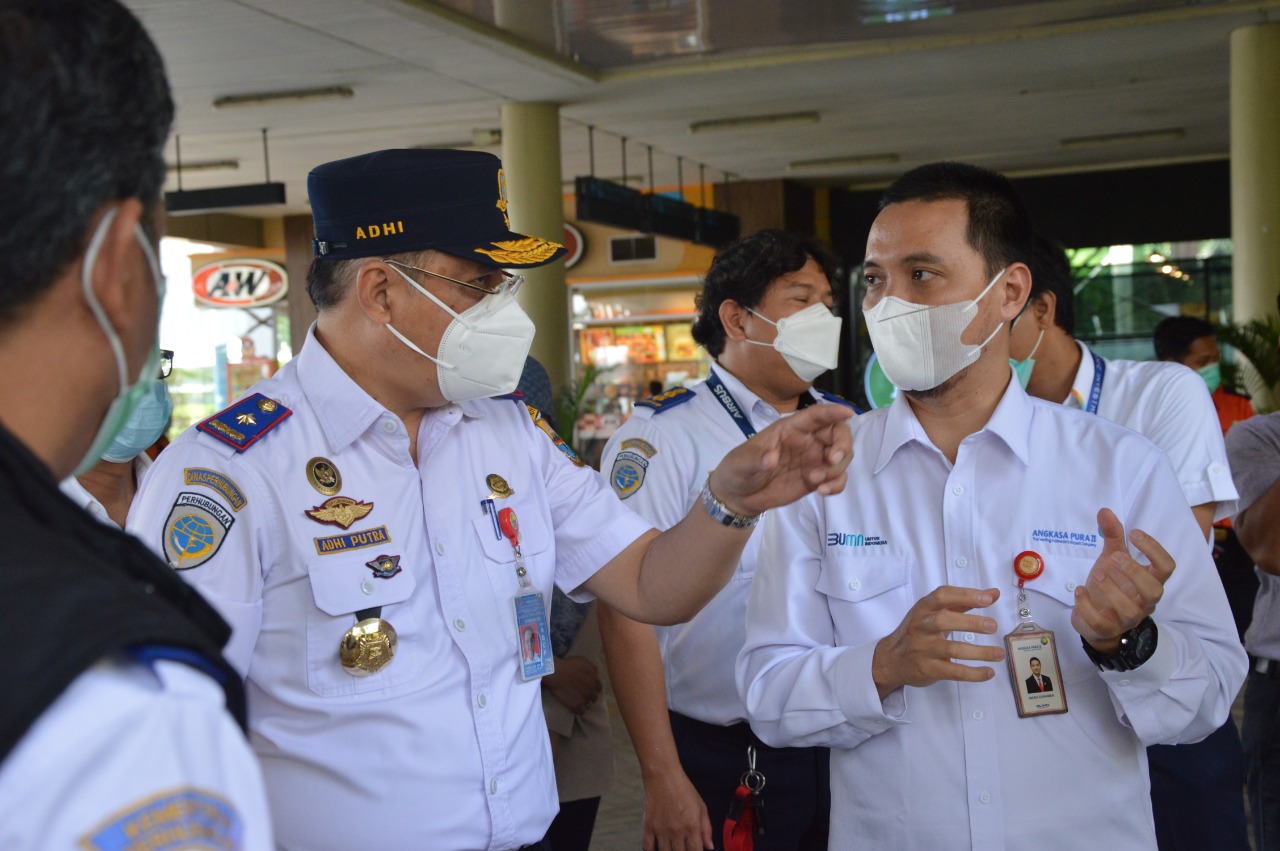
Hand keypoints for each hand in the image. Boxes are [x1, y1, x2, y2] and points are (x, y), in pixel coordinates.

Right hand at [543, 655, 601, 714]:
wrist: (556, 673)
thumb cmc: (569, 665)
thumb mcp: (584, 661)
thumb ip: (593, 667)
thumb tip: (597, 673)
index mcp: (595, 681)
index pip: (599, 688)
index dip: (593, 688)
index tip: (588, 688)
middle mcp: (592, 691)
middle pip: (594, 698)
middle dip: (589, 696)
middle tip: (582, 694)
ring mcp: (584, 700)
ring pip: (588, 705)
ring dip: (584, 703)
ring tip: (578, 700)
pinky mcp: (576, 706)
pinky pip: (582, 712)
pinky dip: (579, 710)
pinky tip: (575, 706)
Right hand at [641, 768, 712, 850]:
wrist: (664, 777)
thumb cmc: (684, 790)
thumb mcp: (701, 807)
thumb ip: (706, 828)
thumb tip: (709, 846)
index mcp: (692, 826)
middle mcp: (677, 831)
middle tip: (682, 847)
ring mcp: (661, 830)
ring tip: (672, 847)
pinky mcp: (648, 826)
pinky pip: (647, 847)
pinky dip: (651, 850)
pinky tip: (656, 847)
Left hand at [709, 404, 852, 516]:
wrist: (739, 496)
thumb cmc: (739, 469)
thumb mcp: (741, 462)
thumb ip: (755, 460)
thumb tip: (771, 459)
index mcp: (790, 429)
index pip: (815, 415)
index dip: (832, 411)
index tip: (848, 413)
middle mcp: (807, 441)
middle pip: (838, 434)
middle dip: (842, 444)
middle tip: (832, 460)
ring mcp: (813, 461)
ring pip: (842, 457)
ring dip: (836, 469)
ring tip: (815, 482)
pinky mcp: (816, 480)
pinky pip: (837, 479)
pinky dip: (836, 484)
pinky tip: (822, 491)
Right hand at [871, 586, 1004, 699]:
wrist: (891, 659)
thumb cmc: (918, 631)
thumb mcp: (935, 612)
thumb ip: (964, 602)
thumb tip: (993, 593)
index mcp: (924, 608)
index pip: (942, 596)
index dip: (965, 595)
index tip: (987, 599)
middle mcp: (921, 626)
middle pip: (943, 620)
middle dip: (970, 623)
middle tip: (993, 626)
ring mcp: (923, 648)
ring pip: (951, 649)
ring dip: (978, 652)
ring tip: (999, 653)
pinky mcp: (928, 669)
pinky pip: (953, 671)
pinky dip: (973, 673)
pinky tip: (989, 672)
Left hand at [1072, 508, 1173, 653]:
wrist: (1094, 620)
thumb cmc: (1110, 585)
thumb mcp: (1111, 559)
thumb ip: (1112, 537)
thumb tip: (1104, 511)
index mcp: (1149, 581)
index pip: (1166, 567)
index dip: (1154, 550)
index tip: (1134, 533)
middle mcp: (1143, 602)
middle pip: (1154, 590)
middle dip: (1134, 572)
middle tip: (1113, 557)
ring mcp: (1127, 618)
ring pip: (1129, 609)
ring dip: (1111, 588)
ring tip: (1096, 572)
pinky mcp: (1106, 629)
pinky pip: (1101, 622)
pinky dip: (1088, 605)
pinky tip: (1079, 590)